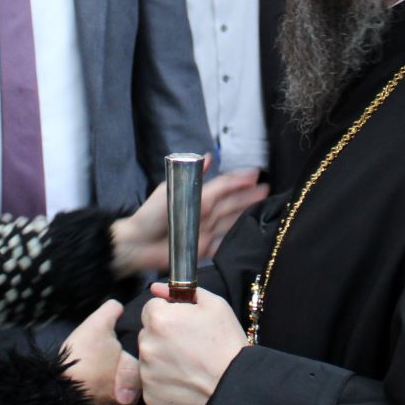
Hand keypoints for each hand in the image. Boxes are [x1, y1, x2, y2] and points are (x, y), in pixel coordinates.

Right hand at [60, 299, 136, 404]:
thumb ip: (110, 312)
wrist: (56, 388)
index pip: (144, 369)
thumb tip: (118, 304)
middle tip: (121, 370)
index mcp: (132, 375)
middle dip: (131, 383)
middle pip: (135, 391)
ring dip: (123, 401)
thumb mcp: (96, 325)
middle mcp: (125, 398)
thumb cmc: (80, 356)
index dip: (138, 360)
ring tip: (118, 390)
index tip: (131, 355)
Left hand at [111, 168, 268, 277]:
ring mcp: (204, 231)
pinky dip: (233, 238)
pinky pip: (222, 242)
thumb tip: (209, 156)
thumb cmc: (151, 215)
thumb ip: (192, 174)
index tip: (255, 173)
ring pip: (230, 219)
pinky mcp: (203, 248)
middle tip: (266, 187)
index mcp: (197, 196)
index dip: (239, 179)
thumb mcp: (171, 188)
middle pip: (231, 202)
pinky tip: (247, 232)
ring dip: (246, 211)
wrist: (138, 243)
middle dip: (248, 194)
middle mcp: (203, 212)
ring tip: (262, 202)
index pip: (223, 186)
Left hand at [138, 283, 244, 404]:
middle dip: (163, 336)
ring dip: (163, 359)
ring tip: (189, 365)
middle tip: (189, 346)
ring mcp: (147, 372)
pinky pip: (153, 383)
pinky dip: (165, 382)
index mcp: (159, 319)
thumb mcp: (215, 306)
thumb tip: (157, 288)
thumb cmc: (227, 344)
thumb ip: (184, 291)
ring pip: (150, 358)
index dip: (169, 314)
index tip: (184, 324)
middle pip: (148, 333)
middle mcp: (147, 345)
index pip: (151, 308)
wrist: (235, 387)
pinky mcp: (150, 395)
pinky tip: (185, 382)